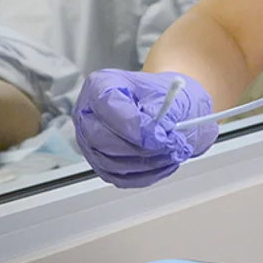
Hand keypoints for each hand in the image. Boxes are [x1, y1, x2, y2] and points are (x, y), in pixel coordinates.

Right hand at [74, 70, 216, 187]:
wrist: (169, 108)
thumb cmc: (165, 95)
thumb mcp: (171, 93)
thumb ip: (162, 111)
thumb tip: (155, 132)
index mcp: (101, 84)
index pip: (107, 105)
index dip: (133, 125)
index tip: (159, 136)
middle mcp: (87, 114)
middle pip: (101, 139)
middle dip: (140, 147)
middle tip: (171, 146)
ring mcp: (90, 141)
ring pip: (110, 162)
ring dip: (147, 162)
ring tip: (174, 151)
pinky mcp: (100, 163)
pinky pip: (119, 177)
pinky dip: (146, 175)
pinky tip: (166, 163)